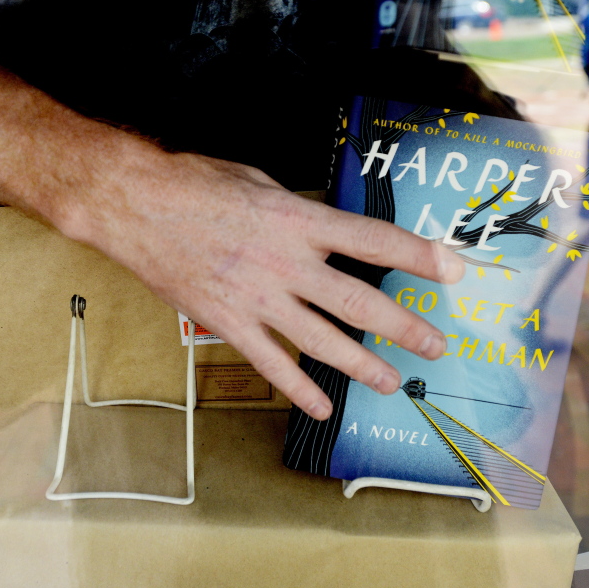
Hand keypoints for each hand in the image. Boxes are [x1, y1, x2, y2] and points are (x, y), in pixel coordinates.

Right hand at [65, 147, 464, 420]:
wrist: (133, 204)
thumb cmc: (195, 183)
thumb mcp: (259, 182)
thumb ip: (299, 212)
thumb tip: (328, 232)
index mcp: (298, 220)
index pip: (374, 240)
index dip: (420, 256)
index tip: (455, 269)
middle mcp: (286, 262)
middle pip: (360, 301)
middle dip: (405, 327)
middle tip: (436, 344)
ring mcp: (257, 297)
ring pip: (322, 341)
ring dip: (363, 365)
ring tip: (393, 382)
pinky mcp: (227, 321)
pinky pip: (270, 362)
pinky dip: (297, 387)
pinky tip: (320, 405)